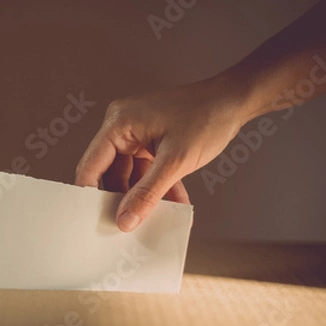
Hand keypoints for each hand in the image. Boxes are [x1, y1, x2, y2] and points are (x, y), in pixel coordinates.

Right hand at [75, 76, 249, 231]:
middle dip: (120, 199)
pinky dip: (156, 187)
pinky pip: (145, 170)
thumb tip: (126, 219)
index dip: (91, 195)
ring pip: (128, 175)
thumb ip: (147, 194)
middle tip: (126, 224)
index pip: (91, 165)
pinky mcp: (150, 140)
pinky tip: (171, 204)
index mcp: (118, 123)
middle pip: (109, 173)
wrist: (234, 101)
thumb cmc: (207, 117)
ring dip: (142, 195)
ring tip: (154, 217)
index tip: (97, 220)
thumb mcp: (174, 163)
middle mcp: (122, 126)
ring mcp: (136, 133)